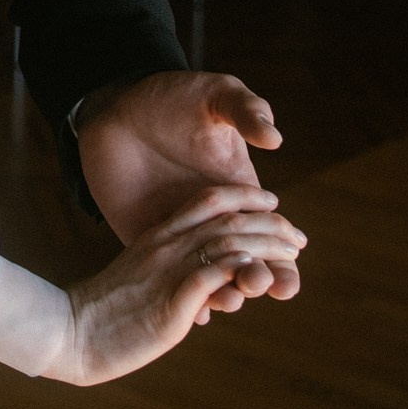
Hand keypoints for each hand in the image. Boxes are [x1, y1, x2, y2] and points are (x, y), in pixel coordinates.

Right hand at [51, 184, 306, 386]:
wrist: (73, 332)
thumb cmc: (108, 311)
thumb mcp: (143, 280)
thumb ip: (173, 271)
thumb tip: (208, 279)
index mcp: (158, 236)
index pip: (209, 200)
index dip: (245, 196)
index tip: (273, 202)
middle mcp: (166, 246)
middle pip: (228, 220)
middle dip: (270, 225)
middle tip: (297, 238)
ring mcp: (168, 270)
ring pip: (228, 243)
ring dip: (266, 246)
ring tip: (291, 254)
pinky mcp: (171, 300)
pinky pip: (210, 274)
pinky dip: (237, 268)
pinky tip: (255, 270)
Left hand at [77, 71, 295, 313]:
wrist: (116, 109)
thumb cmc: (171, 96)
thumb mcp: (214, 95)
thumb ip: (246, 110)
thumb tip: (274, 138)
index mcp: (240, 191)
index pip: (272, 233)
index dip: (286, 253)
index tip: (291, 263)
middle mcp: (216, 220)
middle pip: (249, 263)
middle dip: (261, 278)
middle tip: (259, 281)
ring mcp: (182, 233)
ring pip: (213, 279)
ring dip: (226, 293)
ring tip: (230, 299)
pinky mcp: (149, 239)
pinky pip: (170, 279)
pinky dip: (184, 299)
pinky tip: (194, 313)